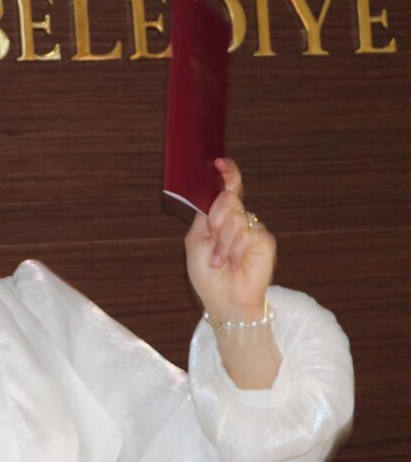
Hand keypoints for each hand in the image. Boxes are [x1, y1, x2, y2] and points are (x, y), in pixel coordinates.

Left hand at [184, 158, 275, 321]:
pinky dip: (236, 250)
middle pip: (228, 199)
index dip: (226, 174)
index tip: (219, 162)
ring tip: (220, 260)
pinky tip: (234, 264)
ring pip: (236, 218)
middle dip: (216, 220)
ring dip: (223, 243)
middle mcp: (237, 218)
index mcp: (219, 216)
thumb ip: (204, 216)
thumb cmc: (207, 273)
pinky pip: (249, 234)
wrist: (222, 299)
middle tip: (213, 240)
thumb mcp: (196, 241)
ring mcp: (252, 229)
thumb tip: (216, 193)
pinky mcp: (264, 241)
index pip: (226, 188)